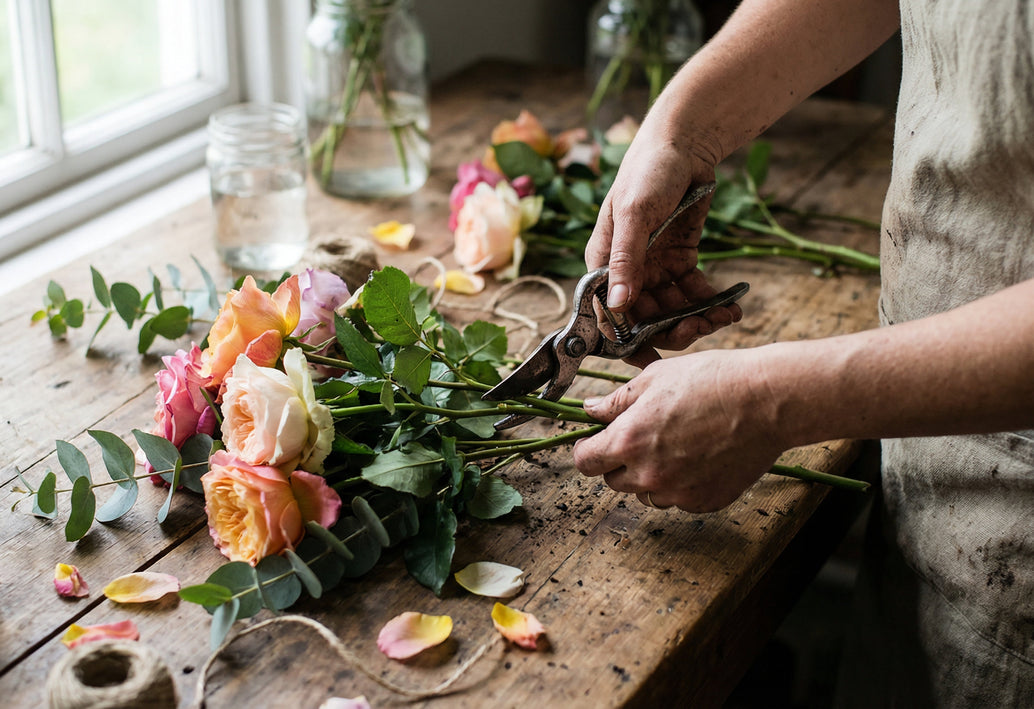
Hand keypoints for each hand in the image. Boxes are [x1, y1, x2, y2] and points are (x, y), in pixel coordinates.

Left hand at [571, 349, 786, 511]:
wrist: (766, 400)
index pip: (585, 462)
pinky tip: (699, 456)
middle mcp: (649, 475)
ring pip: (647, 493)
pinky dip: (681, 483)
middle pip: (613, 481)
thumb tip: (590, 410)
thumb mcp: (655, 378)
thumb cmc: (711, 381)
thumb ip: (616, 401)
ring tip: (676, 444)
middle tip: (642, 436)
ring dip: (650, 476)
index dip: (588, 450)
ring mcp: (678, 493)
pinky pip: (679, 499)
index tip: (595, 441)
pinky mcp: (704, 502)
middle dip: (620, 461)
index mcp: (628, 442)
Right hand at [587, 123, 740, 367]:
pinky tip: (731, 307)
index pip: (610, 314)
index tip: (652, 361)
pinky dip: (711, 303)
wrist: (684, 142)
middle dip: (672, 329)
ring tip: (725, 319)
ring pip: (673, 310)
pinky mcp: (680, 262)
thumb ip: (625, 261)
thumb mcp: (634, 215)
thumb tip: (616, 305)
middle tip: (701, 330)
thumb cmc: (648, 171)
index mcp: (602, 264)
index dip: (627, 340)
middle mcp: (626, 272)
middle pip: (645, 318)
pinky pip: (694, 293)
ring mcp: (655, 268)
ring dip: (697, 318)